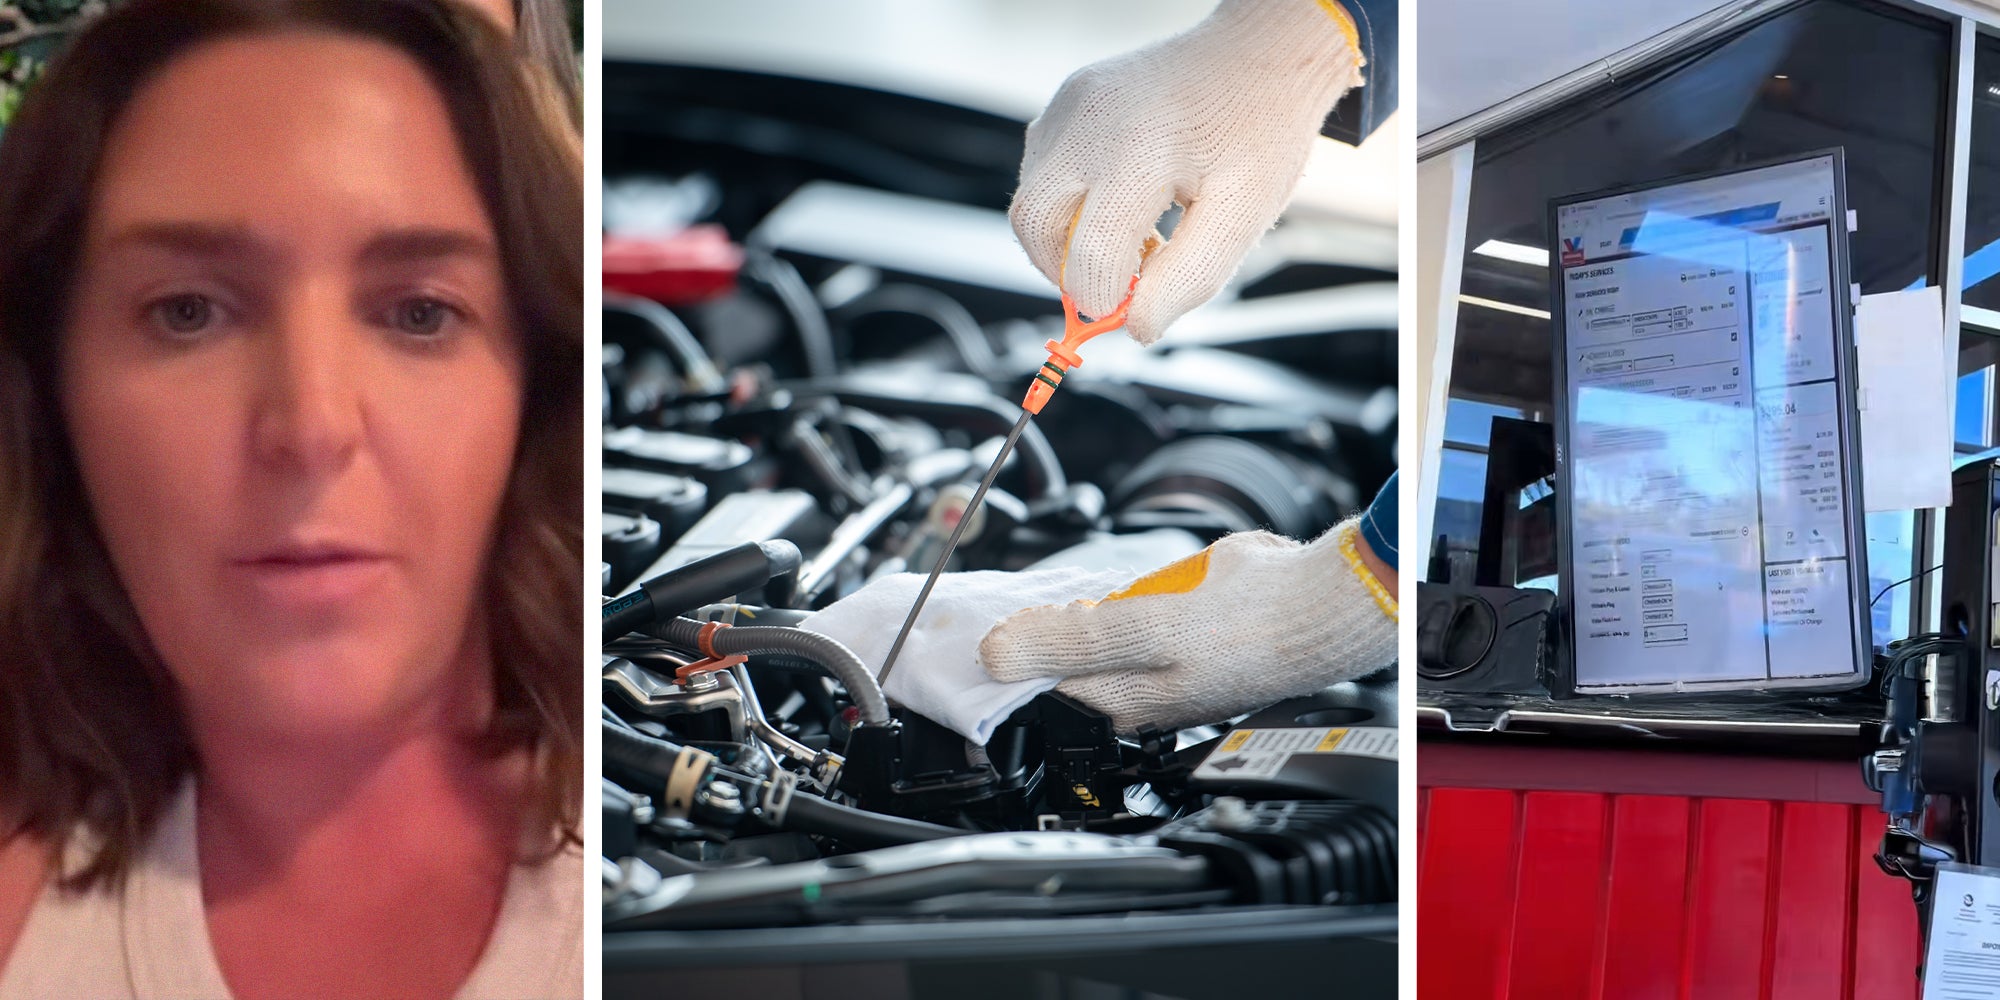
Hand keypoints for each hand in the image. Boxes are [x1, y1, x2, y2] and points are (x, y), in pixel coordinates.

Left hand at [979, 523, 1395, 734]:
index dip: (997, 667)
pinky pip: (1120, 611)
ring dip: (1064, 612)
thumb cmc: (1245, 632)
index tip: (966, 639)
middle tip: (1001, 610)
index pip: (1033, 694)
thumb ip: (1068, 641)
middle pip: (1053, 664)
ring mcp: (1154, 658)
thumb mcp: (1143, 632)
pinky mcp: (1174, 626)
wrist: (1318, 601)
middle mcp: (1134, 690)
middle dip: (1025, 634)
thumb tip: (997, 654)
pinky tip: (1105, 587)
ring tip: (1051, 598)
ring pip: (1084, 634)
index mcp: (1122, 706)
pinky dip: (1106, 597)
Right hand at [1009, 0, 1363, 344]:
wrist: (1261, 51)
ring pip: (1031, 198)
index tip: (1132, 309)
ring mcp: (1071, 105)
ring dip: (1066, 237)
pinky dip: (1069, 202)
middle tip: (1115, 284)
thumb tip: (1136, 327)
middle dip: (1064, 272)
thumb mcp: (1243, 215)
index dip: (1105, 299)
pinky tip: (1123, 202)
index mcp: (1139, 153)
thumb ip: (1189, 278)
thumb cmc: (1260, 129)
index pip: (1090, 256)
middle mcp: (1090, 124)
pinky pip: (1043, 167)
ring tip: (1132, 238)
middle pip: (1033, 226)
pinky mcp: (1067, 98)